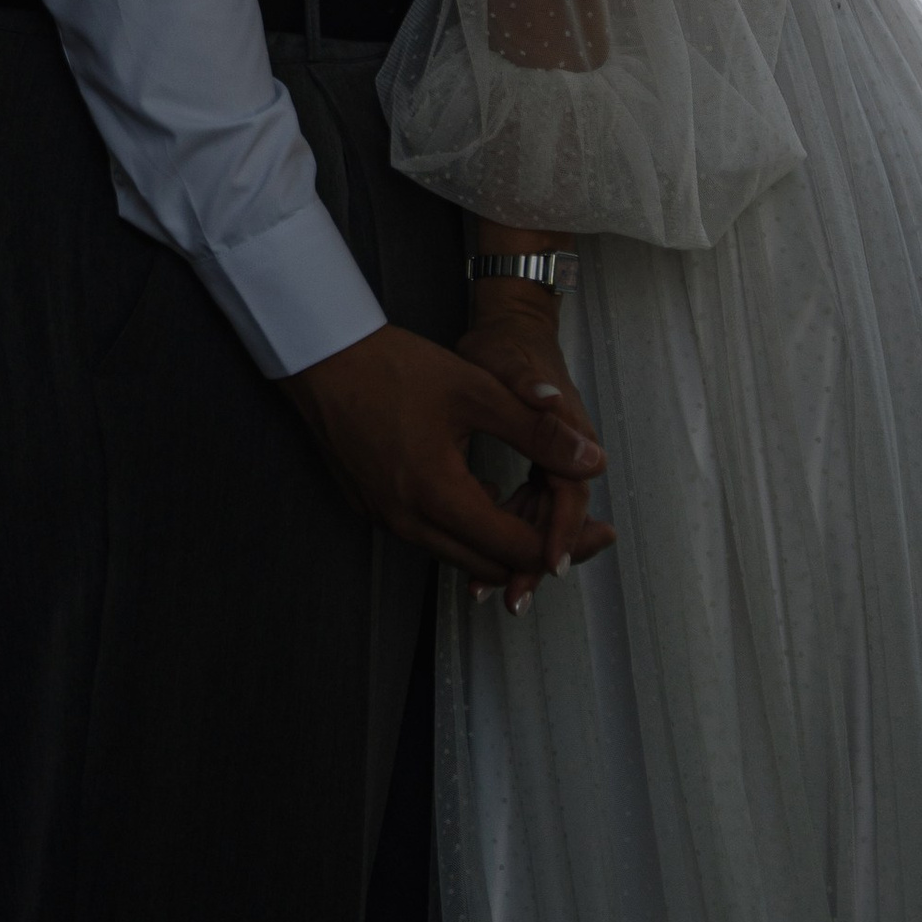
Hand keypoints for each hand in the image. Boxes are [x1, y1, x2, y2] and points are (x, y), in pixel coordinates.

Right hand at [283, 322, 605, 589]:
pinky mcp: (371, 506)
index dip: (565, 544)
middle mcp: (408, 520)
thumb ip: (539, 431)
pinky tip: (484, 494)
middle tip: (580, 534)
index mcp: (437, 495)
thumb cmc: (393, 366)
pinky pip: (431, 537)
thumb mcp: (477, 390)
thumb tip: (593, 463)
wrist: (321, 355)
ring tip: (535, 513)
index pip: (517, 547)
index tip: (599, 532)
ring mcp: (385, 517)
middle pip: (491, 565)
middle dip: (539, 554)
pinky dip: (466, 530)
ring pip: (460, 555)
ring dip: (501, 544)